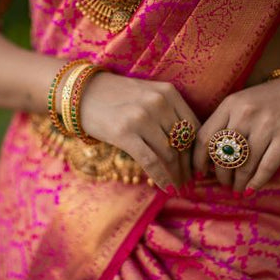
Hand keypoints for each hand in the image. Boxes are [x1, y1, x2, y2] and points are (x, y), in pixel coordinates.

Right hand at [79, 72, 199, 189]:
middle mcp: (158, 103)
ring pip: (169, 154)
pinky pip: (150, 161)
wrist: (81, 92)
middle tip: (189, 182)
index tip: (198, 167)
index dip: (197, 151)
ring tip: (178, 186)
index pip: (193, 127)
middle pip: (183, 143)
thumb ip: (168, 113)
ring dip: (176, 175)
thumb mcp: (148, 95)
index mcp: (168, 92)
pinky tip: (165, 187)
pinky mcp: (124, 133)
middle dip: (188, 167)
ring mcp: (141, 118)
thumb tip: (187, 147)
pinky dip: (161, 177)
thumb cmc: (117, 97)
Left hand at [193, 77, 279, 195]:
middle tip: (223, 183)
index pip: (205, 137)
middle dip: (220, 175)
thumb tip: (209, 160)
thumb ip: (225, 125)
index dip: (198, 160)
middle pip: (222, 154)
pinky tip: (251, 190)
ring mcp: (267, 125)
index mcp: (229, 104)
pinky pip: (266, 166)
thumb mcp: (241, 103)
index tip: (199, 173)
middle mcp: (245, 114)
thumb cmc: (267, 101)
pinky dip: (256, 182)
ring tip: (237, 189)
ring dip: (238, 182)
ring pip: (244, 164)